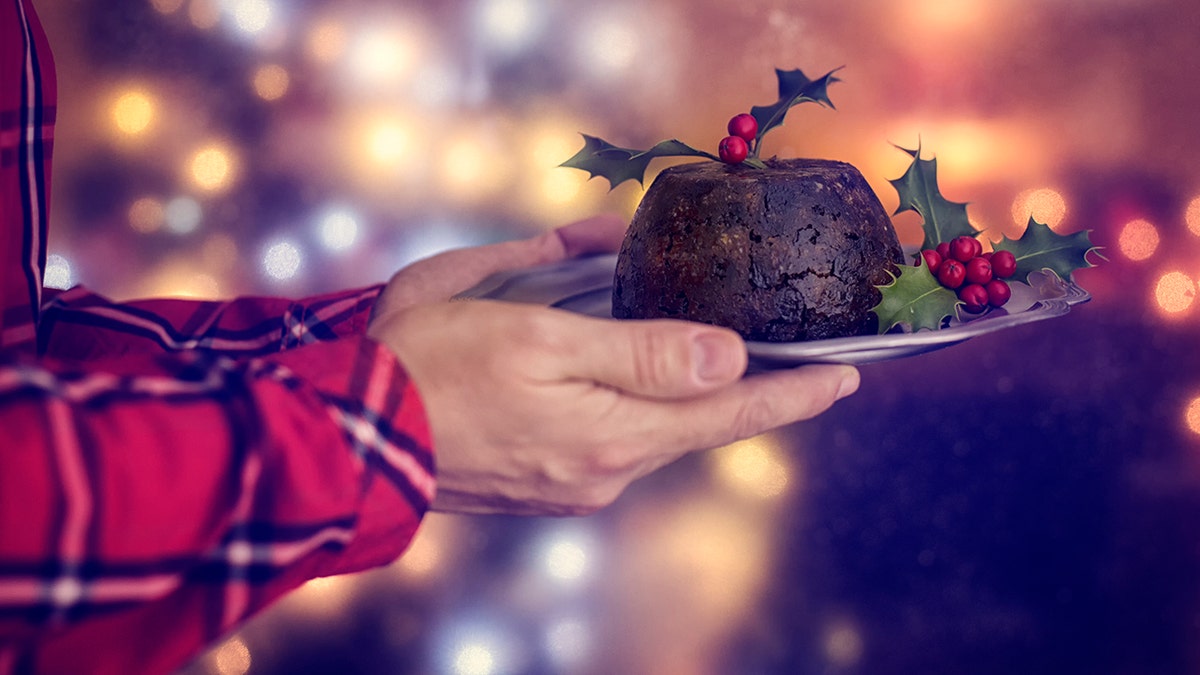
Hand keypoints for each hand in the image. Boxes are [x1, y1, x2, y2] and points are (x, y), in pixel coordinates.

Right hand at [368, 216, 858, 515]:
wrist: (352, 434)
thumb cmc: (436, 369)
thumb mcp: (543, 338)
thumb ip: (643, 354)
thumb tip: (728, 358)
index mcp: (613, 437)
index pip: (728, 415)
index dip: (792, 393)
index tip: (848, 377)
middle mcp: (604, 472)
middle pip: (695, 424)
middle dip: (741, 388)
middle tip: (789, 353)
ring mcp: (573, 484)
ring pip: (650, 428)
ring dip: (680, 391)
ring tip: (705, 350)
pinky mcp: (543, 483)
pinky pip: (610, 437)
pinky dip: (632, 403)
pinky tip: (620, 373)